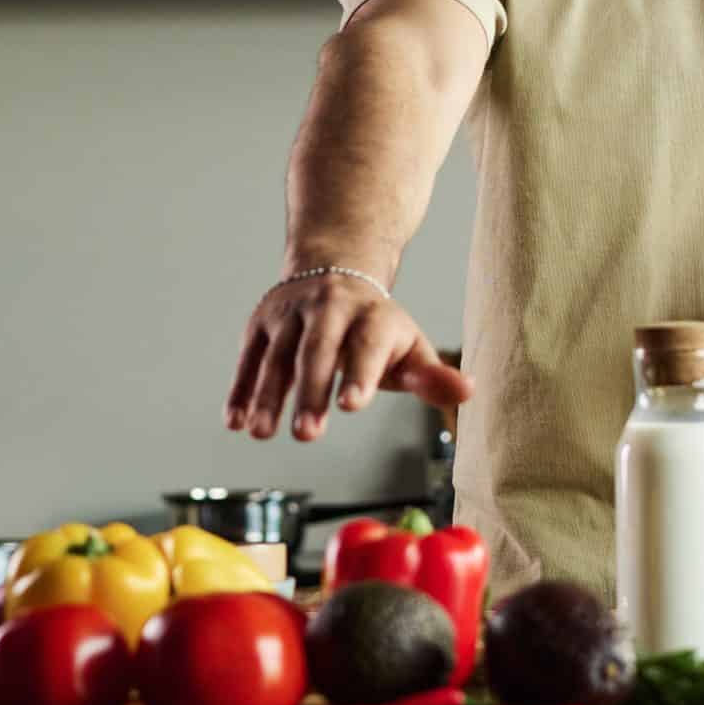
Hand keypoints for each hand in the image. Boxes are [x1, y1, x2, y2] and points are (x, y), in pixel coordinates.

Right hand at [224, 272, 472, 441]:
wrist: (336, 269)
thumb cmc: (378, 328)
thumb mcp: (409, 347)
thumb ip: (432, 376)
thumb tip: (468, 391)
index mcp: (373, 316)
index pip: (366, 345)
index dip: (360, 374)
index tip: (351, 406)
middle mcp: (330, 308)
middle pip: (318, 350)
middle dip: (311, 391)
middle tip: (307, 434)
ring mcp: (292, 313)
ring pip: (278, 354)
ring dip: (267, 394)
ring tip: (262, 433)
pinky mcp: (262, 323)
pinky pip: (249, 357)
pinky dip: (240, 388)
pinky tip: (235, 421)